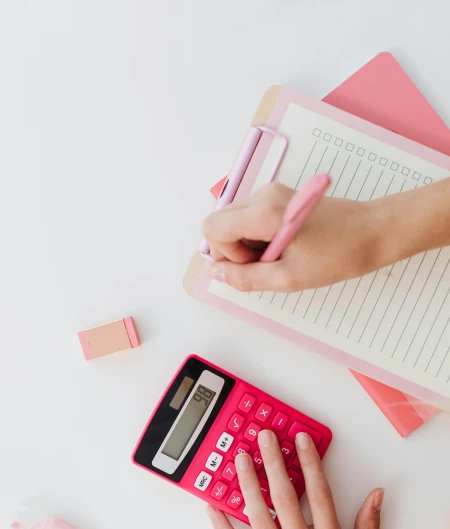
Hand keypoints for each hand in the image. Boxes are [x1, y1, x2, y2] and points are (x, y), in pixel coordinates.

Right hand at [202, 182, 388, 292]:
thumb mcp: (289, 277)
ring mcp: (271, 193)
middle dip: (235, 251)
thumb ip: (246, 278)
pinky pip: (251, 219)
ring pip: (235, 223)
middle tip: (270, 263)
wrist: (375, 231)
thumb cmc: (339, 254)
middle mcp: (263, 194)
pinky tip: (286, 247)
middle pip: (220, 224)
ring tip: (283, 256)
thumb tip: (216, 275)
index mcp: (263, 210)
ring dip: (249, 246)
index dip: (225, 255)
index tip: (256, 264)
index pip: (211, 228)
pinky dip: (260, 238)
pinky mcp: (280, 197)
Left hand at [207, 429, 382, 528]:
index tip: (301, 440)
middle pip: (284, 497)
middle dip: (273, 462)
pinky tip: (212, 507)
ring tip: (238, 459)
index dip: (310, 463)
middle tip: (263, 437)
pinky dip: (222, 527)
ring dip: (246, 484)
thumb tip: (375, 497)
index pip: (319, 494)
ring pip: (257, 516)